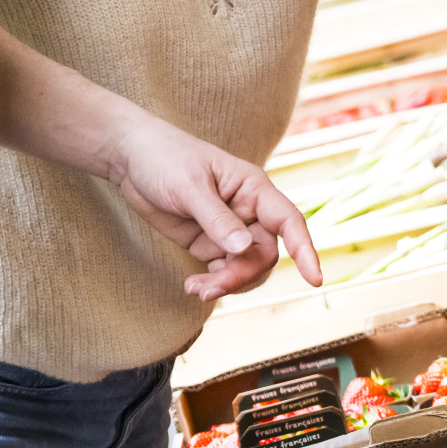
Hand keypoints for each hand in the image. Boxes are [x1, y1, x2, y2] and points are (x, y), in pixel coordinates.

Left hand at [101, 116, 324, 301]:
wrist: (132, 158)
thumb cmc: (165, 159)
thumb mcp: (190, 187)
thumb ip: (217, 219)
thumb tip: (244, 249)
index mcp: (254, 188)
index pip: (289, 221)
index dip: (305, 250)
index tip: (314, 279)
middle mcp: (249, 210)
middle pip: (265, 253)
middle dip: (242, 275)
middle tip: (210, 289)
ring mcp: (230, 229)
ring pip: (246, 266)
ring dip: (227, 284)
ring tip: (195, 290)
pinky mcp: (209, 242)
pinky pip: (224, 270)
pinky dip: (213, 283)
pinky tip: (191, 285)